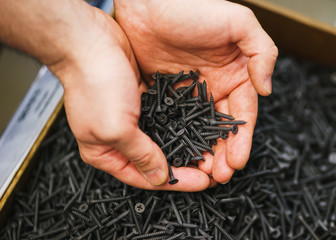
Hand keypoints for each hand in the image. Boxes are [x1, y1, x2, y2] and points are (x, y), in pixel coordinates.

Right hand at [52, 7, 209, 190]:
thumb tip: (158, 177)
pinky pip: (166, 118)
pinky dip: (181, 124)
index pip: (144, 176)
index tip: (202, 182)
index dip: (175, 181)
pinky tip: (199, 127)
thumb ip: (140, 155)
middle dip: (183, 166)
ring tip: (209, 151)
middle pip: (155, 161)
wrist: (91, 41)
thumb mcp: (116, 128)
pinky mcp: (142, 100)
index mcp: (105, 153)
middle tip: (210, 169)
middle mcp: (119, 138)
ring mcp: (131, 119)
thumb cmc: (95, 84)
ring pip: (163, 140)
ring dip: (184, 146)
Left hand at [115, 0, 277, 182]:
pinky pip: (174, 121)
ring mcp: (190, 92)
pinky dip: (177, 139)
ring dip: (203, 151)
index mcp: (235, 73)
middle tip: (220, 176)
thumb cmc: (193, 7)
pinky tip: (178, 154)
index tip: (237, 161)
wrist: (149, 2)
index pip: (243, 113)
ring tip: (201, 173)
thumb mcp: (238, 22)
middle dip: (223, 153)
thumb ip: (262, 52)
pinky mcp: (166, 92)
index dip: (242, 139)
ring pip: (199, 129)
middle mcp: (214, 86)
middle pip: (222, 127)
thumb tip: (267, 89)